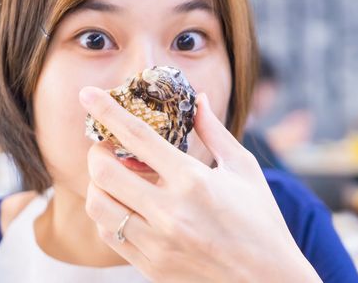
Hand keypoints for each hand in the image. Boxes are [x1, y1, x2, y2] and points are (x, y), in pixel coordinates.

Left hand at [79, 87, 319, 282]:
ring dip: (98, 185)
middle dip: (97, 151)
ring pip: (99, 206)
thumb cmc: (262, 221)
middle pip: (104, 172)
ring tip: (116, 178)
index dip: (107, 110)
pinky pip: (110, 236)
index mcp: (194, 181)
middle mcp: (170, 212)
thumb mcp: (244, 169)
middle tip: (107, 147)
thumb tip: (198, 100)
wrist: (269, 281)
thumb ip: (215, 132)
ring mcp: (157, 244)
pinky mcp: (152, 267)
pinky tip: (126, 206)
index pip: (137, 137)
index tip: (88, 94)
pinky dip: (109, 215)